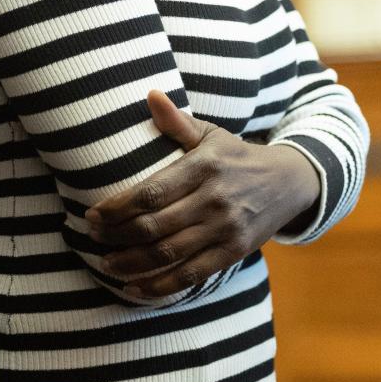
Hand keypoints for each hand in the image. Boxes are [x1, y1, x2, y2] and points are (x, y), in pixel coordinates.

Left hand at [85, 90, 320, 297]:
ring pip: (170, 253)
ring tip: (107, 262)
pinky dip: (161, 285)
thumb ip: (177, 121)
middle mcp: (214, 199)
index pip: (151, 192)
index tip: (92, 213)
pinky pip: (192, 275)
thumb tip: (150, 94)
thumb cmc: (236, 156)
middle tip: (92, 235)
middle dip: (117, 234)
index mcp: (203, 167)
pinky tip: (135, 287)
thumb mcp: (211, 134)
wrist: (288, 183)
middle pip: (155, 225)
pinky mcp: (233, 252)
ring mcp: (225, 229)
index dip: (117, 207)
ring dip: (132, 262)